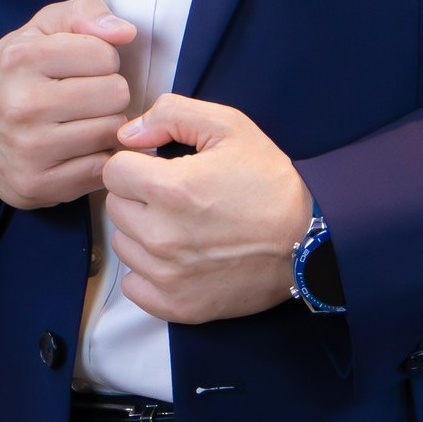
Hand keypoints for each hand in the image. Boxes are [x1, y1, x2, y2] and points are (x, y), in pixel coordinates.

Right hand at [0, 0, 135, 209]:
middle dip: (107, 92)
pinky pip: (101, 169)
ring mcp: (28, 150)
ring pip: (112, 131)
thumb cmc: (18, 74)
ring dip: (105, 124)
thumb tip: (125, 32)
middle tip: (84, 96)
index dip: (101, 59)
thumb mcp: (42, 28)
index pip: (105, 55)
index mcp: (21, 58)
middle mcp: (21, 105)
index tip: (81, 67)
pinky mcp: (38, 186)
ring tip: (81, 120)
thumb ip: (86, 12)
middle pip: (115, 94)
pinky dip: (98, 156)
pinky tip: (79, 147)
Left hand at [102, 95, 312, 323]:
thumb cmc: (269, 180)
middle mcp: (163, 237)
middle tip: (175, 194)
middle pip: (116, 207)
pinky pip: (133, 285)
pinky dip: (148, 271)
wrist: (308, 239)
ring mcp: (168, 276)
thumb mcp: (229, 127)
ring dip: (143, 231)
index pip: (114, 171)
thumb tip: (128, 133)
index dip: (137, 162)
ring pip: (123, 245)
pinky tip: (177, 256)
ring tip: (181, 224)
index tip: (159, 166)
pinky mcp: (177, 306)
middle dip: (139, 194)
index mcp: (172, 189)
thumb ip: (171, 114)